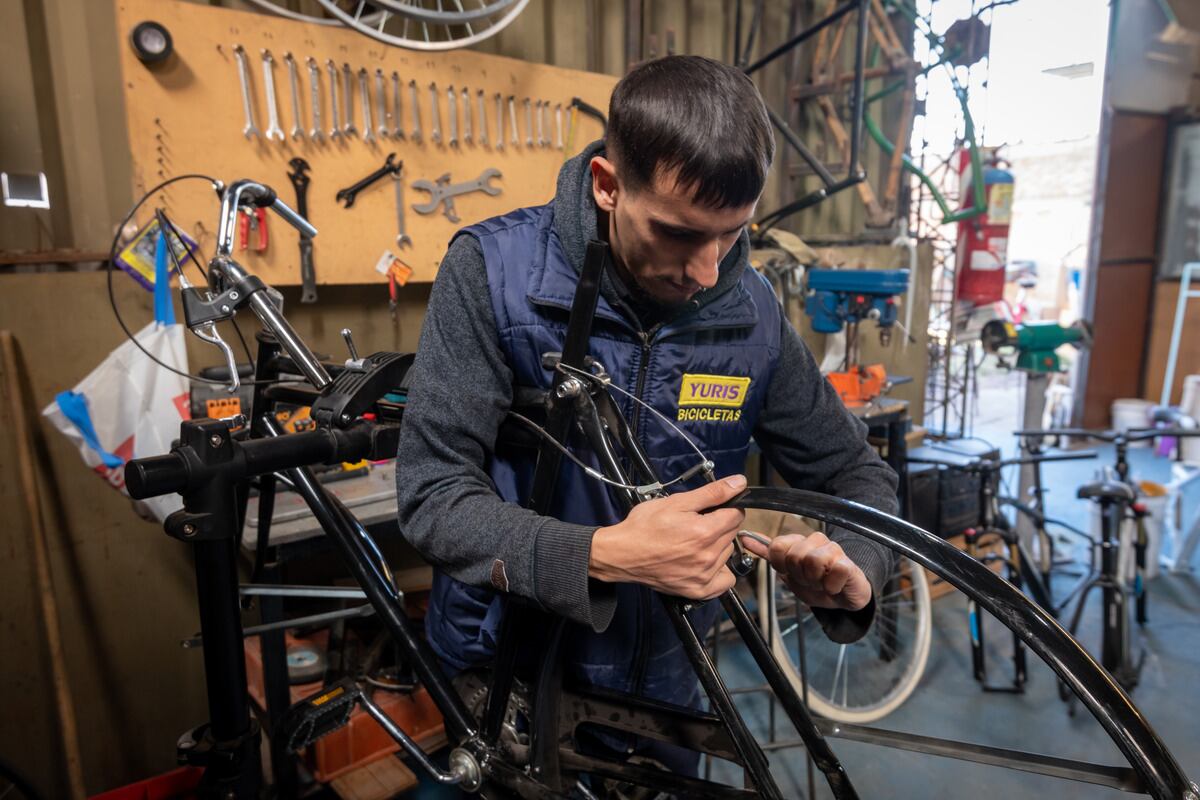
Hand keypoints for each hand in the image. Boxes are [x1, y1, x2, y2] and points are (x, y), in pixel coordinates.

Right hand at [589, 475, 746, 599]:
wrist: (622, 553)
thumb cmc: (644, 527)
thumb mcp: (677, 502)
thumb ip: (712, 493)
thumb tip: (738, 483)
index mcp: (705, 531)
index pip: (736, 514)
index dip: (725, 507)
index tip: (711, 509)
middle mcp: (708, 556)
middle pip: (732, 533)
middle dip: (720, 524)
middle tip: (696, 524)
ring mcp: (704, 576)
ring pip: (728, 553)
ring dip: (718, 546)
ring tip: (694, 542)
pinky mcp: (699, 590)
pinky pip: (725, 581)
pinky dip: (720, 571)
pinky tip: (704, 562)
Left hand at [740, 531, 871, 611]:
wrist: (842, 597)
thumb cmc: (816, 583)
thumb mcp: (787, 572)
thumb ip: (768, 554)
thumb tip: (744, 537)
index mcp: (798, 542)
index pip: (777, 546)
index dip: (781, 565)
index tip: (791, 573)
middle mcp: (815, 541)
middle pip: (794, 555)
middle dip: (799, 576)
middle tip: (809, 580)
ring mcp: (833, 550)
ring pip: (813, 560)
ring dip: (815, 581)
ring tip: (821, 583)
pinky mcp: (848, 563)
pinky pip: (834, 571)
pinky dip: (831, 586)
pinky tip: (834, 586)